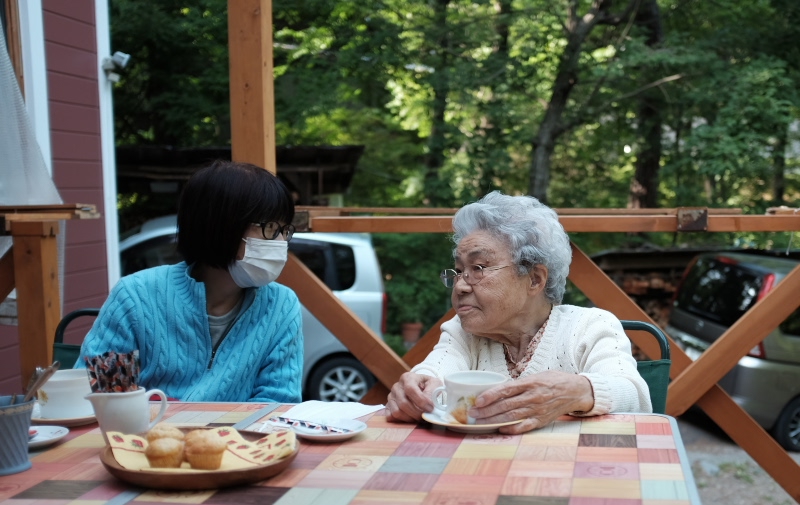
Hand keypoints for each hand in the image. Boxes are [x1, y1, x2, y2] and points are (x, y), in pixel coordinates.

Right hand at [386, 372, 442, 421]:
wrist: (421, 388)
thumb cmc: (428, 386)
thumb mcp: (434, 384)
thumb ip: (432, 392)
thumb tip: (429, 403)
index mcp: (407, 378)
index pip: (410, 389)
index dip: (421, 401)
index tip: (431, 408)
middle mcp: (397, 386)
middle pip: (403, 403)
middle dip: (417, 413)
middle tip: (426, 416)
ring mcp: (391, 397)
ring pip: (397, 412)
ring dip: (410, 418)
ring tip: (419, 418)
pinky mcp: (388, 406)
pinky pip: (391, 417)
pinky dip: (401, 420)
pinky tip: (410, 418)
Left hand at [468, 371, 593, 433]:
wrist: (576, 391)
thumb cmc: (553, 381)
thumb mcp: (536, 375)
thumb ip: (519, 382)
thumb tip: (498, 389)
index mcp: (530, 382)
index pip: (506, 389)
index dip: (490, 395)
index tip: (477, 400)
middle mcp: (532, 396)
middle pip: (505, 405)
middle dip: (486, 410)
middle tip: (472, 413)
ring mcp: (537, 410)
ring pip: (511, 417)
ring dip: (493, 420)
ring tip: (480, 422)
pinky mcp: (542, 420)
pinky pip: (524, 426)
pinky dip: (511, 429)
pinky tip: (499, 429)